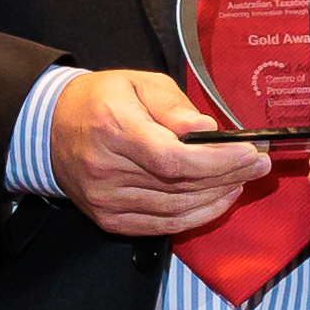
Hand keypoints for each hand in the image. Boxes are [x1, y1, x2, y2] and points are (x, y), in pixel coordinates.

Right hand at [49, 68, 269, 239]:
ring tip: (242, 180)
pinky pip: (161, 226)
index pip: (173, 158)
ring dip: (217, 198)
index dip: (217, 161)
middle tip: (258, 164)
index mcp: (113, 129)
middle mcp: (106, 170)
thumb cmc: (99, 101)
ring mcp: (106, 200)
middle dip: (228, 176)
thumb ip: (174, 106)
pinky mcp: (108, 219)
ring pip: (175, 211)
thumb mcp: (138, 83)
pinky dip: (195, 217)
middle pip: (180, 186)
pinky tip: (217, 201)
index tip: (249, 153)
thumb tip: (207, 130)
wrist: (52, 129)